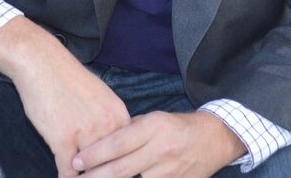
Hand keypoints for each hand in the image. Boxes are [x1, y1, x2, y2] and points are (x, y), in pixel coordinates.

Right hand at [0, 17, 130, 176]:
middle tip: (100, 177)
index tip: (120, 173)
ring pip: (92, 172)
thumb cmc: (68, 78)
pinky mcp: (63, 140)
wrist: (42, 63)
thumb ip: (110, 120)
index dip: (123, 167)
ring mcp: (86, 133)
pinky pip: (68, 172)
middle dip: (106, 175)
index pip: (129, 152)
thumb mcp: (101, 96)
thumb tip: (114, 142)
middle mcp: (108, 125)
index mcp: (119, 115)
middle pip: (113, 165)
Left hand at [73, 110, 245, 177]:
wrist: (214, 139)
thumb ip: (129, 131)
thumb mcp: (154, 118)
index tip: (75, 162)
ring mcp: (171, 172)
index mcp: (155, 127)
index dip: (94, 154)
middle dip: (94, 177)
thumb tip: (99, 143)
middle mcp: (162, 150)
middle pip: (121, 169)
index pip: (118, 143)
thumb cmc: (178, 126)